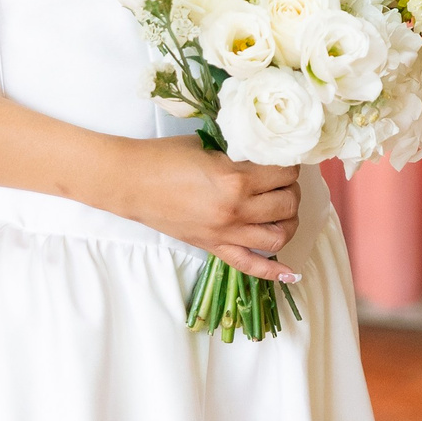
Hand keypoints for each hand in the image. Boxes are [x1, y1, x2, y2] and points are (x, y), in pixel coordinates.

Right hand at [94, 136, 302, 282]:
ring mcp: (225, 234)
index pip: (284, 172)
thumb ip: (241, 152)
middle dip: (290, 189)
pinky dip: (273, 272)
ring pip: (278, 236)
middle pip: (287, 204)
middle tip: (282, 179)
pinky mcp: (213, 248)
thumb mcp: (210, 145)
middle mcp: (236, 211)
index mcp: (236, 179)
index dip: (289, 163)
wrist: (131, 182)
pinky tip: (291, 275)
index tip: (284, 158)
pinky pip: (250, 266)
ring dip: (288, 221)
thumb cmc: (166, 157)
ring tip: (282, 208)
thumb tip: (269, 152)